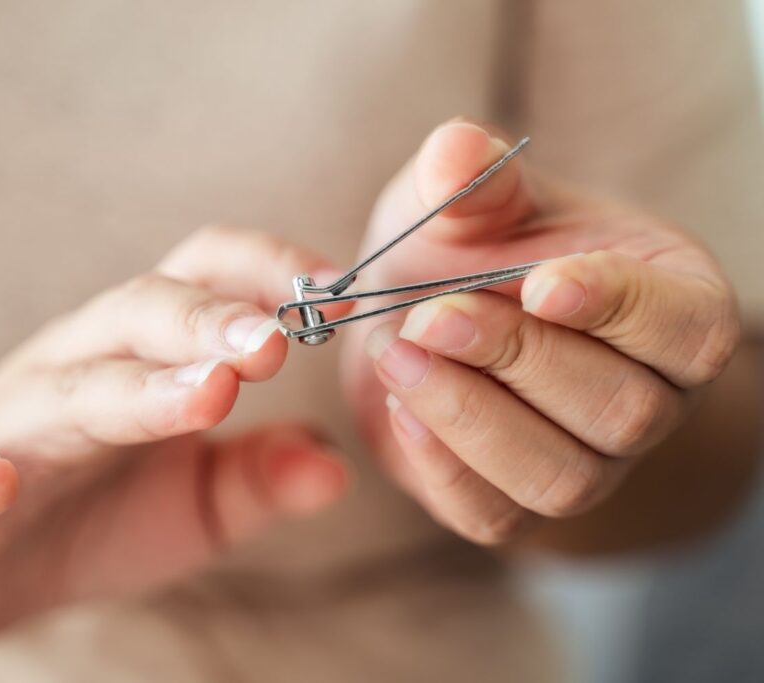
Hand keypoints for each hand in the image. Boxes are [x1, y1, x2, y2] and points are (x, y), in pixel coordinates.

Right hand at [0, 226, 348, 642]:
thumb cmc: (94, 513)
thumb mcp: (199, 504)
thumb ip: (260, 479)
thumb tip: (338, 467)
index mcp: (140, 355)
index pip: (201, 278)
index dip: (265, 273)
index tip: (339, 297)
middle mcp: (77, 366)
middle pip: (141, 313)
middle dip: (213, 320)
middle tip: (279, 342)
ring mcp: (12, 424)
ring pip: (75, 387)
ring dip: (140, 388)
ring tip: (210, 392)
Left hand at [341, 119, 739, 544]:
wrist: (419, 314)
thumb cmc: (468, 246)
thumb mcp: (469, 198)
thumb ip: (471, 176)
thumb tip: (456, 149)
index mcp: (670, 308)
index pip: (689, 329)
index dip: (622, 308)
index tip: (542, 282)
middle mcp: (646, 399)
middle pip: (620, 410)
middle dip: (518, 360)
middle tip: (431, 315)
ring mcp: (587, 464)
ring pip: (560, 477)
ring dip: (471, 418)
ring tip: (397, 355)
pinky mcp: (514, 505)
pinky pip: (494, 516)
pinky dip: (441, 467)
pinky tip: (396, 407)